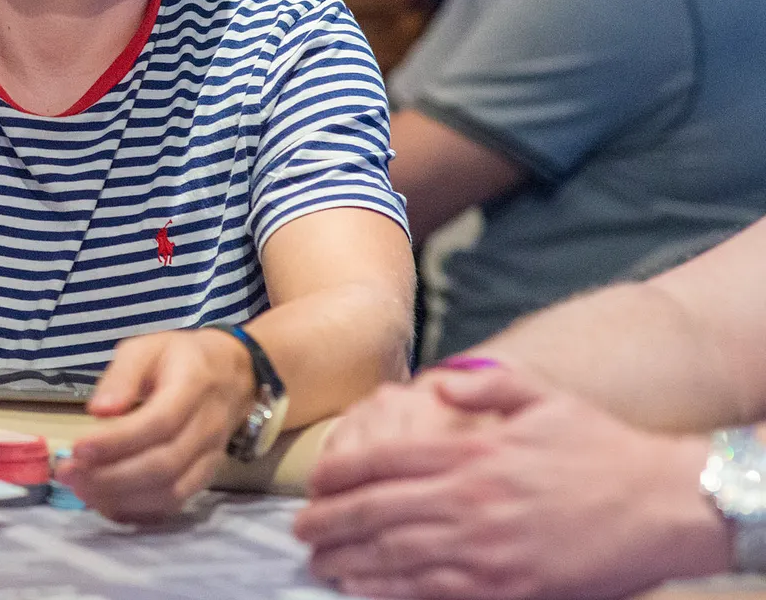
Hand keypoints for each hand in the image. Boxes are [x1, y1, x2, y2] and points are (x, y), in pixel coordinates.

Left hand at [57, 329, 246, 522]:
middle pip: (163, 465)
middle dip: (111, 476)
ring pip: (170, 492)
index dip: (117, 441)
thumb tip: (98, 411)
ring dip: (121, 497)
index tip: (77, 448)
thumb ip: (122, 374)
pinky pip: (175, 504)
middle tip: (68, 473)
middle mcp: (207, 426)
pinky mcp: (206, 476)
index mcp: (193, 386)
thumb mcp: (147, 348)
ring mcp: (211, 456)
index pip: (158, 422)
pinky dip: (139, 511)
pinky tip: (106, 502)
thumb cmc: (180, 358)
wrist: (233, 374)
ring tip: (80, 487)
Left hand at [294, 368, 729, 598]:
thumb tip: (438, 384)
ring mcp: (486, 546)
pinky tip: (364, 589)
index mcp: (470, 452)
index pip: (382, 461)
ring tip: (319, 562)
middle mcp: (469, 499)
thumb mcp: (542, 397)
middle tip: (300, 529)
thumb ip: (485, 386)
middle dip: (330, 521)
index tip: (314, 485)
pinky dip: (391, 590)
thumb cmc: (601, 446)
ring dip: (350, 559)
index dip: (340, 474)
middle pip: (377, 511)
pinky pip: (433, 590)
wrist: (662, 502)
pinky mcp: (507, 586)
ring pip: (396, 554)